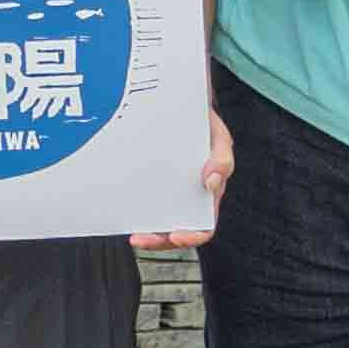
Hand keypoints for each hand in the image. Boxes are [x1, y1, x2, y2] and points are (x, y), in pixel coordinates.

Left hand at [138, 110, 236, 252]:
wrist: (180, 106)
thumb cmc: (204, 125)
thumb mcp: (219, 138)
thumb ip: (222, 159)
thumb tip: (212, 182)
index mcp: (208, 194)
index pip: (204, 226)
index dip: (192, 236)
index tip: (175, 235)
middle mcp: (189, 199)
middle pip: (177, 231)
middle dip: (159, 240)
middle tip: (140, 239)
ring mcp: (169, 193)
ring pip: (159, 222)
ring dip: (146, 233)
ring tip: (133, 234)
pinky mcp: (152, 185)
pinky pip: (144, 205)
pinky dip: (136, 212)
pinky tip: (126, 211)